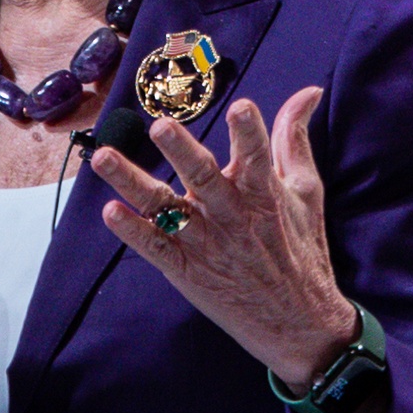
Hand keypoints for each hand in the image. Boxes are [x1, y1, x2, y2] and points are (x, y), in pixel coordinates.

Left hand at [88, 87, 361, 387]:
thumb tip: (307, 91)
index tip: (242, 107)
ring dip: (132, 183)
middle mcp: (231, 216)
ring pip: (164, 208)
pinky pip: (154, 247)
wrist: (295, 321)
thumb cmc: (299, 247)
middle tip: (161, 127)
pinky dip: (131, 231)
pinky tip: (109, 212)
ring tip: (104, 158)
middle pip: (203, 178)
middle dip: (182, 152)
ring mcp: (205, 243)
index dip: (250, 133)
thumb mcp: (306, 191)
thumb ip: (294, 138)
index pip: (258, 157)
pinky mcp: (185, 269)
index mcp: (264, 194)